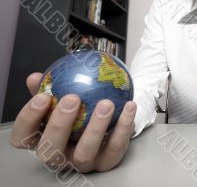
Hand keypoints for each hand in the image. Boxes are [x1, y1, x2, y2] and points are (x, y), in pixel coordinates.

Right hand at [10, 72, 136, 172]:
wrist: (108, 120)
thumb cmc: (79, 109)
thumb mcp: (61, 97)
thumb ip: (48, 87)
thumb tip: (35, 77)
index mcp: (42, 140)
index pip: (24, 136)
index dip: (29, 119)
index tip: (43, 96)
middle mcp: (59, 156)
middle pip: (50, 150)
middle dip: (60, 124)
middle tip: (72, 99)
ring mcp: (83, 162)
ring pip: (85, 153)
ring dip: (96, 127)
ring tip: (105, 103)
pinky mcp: (106, 162)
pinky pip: (116, 147)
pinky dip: (124, 126)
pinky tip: (129, 106)